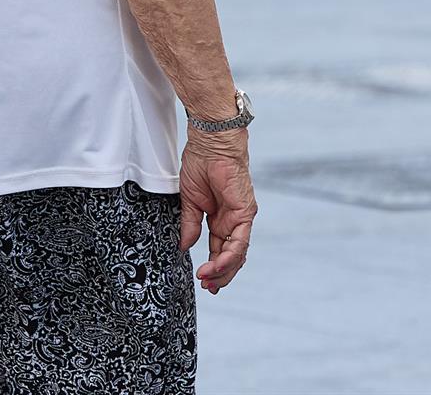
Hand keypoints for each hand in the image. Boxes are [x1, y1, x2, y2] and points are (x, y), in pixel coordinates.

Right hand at [178, 127, 256, 293]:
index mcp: (221, 218)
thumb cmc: (201, 163)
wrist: (210, 143)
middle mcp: (234, 220)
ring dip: (223, 270)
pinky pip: (239, 241)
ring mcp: (241, 217)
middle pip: (231, 256)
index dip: (213, 266)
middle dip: (220, 275)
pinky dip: (228, 256)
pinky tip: (215, 266)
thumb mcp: (189, 200)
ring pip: (238, 253)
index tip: (202, 280)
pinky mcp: (245, 212)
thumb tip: (185, 246)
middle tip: (207, 287)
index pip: (220, 249)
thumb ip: (190, 225)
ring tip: (208, 280)